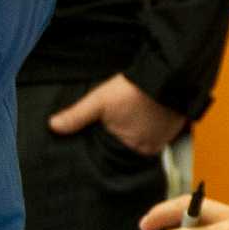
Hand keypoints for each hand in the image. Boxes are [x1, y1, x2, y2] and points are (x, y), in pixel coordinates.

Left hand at [48, 75, 185, 156]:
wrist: (167, 75)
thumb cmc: (133, 89)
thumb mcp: (99, 101)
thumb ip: (77, 116)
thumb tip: (53, 127)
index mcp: (133, 148)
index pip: (115, 154)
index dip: (108, 145)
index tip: (103, 136)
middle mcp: (151, 148)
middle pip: (131, 148)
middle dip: (123, 140)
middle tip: (118, 124)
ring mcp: (165, 137)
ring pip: (145, 139)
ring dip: (139, 132)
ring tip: (131, 118)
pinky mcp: (175, 125)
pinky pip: (160, 130)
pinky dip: (152, 125)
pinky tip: (146, 113)